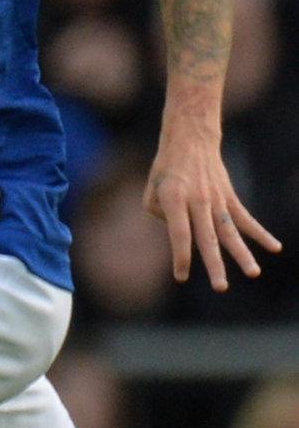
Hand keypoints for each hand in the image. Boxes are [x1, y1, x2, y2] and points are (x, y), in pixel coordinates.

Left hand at [146, 133, 281, 292]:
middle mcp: (197, 201)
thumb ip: (162, 216)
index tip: (182, 276)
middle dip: (214, 265)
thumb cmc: (165, 169)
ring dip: (242, 254)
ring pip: (230, 231)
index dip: (181, 256)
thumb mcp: (152, 191)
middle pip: (207, 238)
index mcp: (174, 199)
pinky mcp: (230, 197)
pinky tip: (274, 248)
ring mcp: (217, 199)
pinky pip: (246, 218)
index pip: (179, 234)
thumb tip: (182, 235)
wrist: (191, 139)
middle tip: (221, 288)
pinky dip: (260, 234)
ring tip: (253, 273)